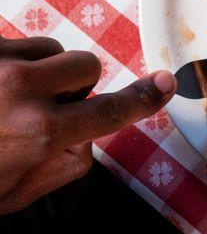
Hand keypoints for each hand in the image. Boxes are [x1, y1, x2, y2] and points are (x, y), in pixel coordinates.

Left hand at [0, 36, 176, 213]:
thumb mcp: (16, 192)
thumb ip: (66, 163)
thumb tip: (87, 131)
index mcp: (38, 133)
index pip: (110, 111)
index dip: (143, 98)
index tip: (165, 83)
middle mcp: (20, 89)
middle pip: (86, 65)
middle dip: (74, 85)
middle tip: (42, 107)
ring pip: (51, 49)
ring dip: (41, 71)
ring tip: (9, 98)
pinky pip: (19, 41)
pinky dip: (13, 61)